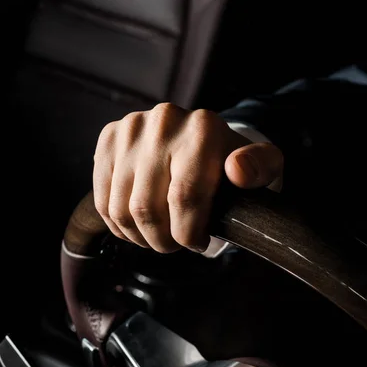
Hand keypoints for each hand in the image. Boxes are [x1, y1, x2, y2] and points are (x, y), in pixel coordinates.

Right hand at [93, 103, 283, 252]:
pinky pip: (103, 200)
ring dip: (140, 236)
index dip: (189, 234)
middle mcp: (163, 121)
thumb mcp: (263, 167)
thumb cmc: (233, 165)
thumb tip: (238, 170)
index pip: (185, 198)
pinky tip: (139, 226)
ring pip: (121, 209)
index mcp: (203, 128)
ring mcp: (131, 129)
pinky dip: (120, 225)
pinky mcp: (108, 139)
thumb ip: (261, 168)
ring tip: (159, 236)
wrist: (203, 139)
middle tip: (176, 244)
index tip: (199, 243)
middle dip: (163, 240)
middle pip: (148, 207)